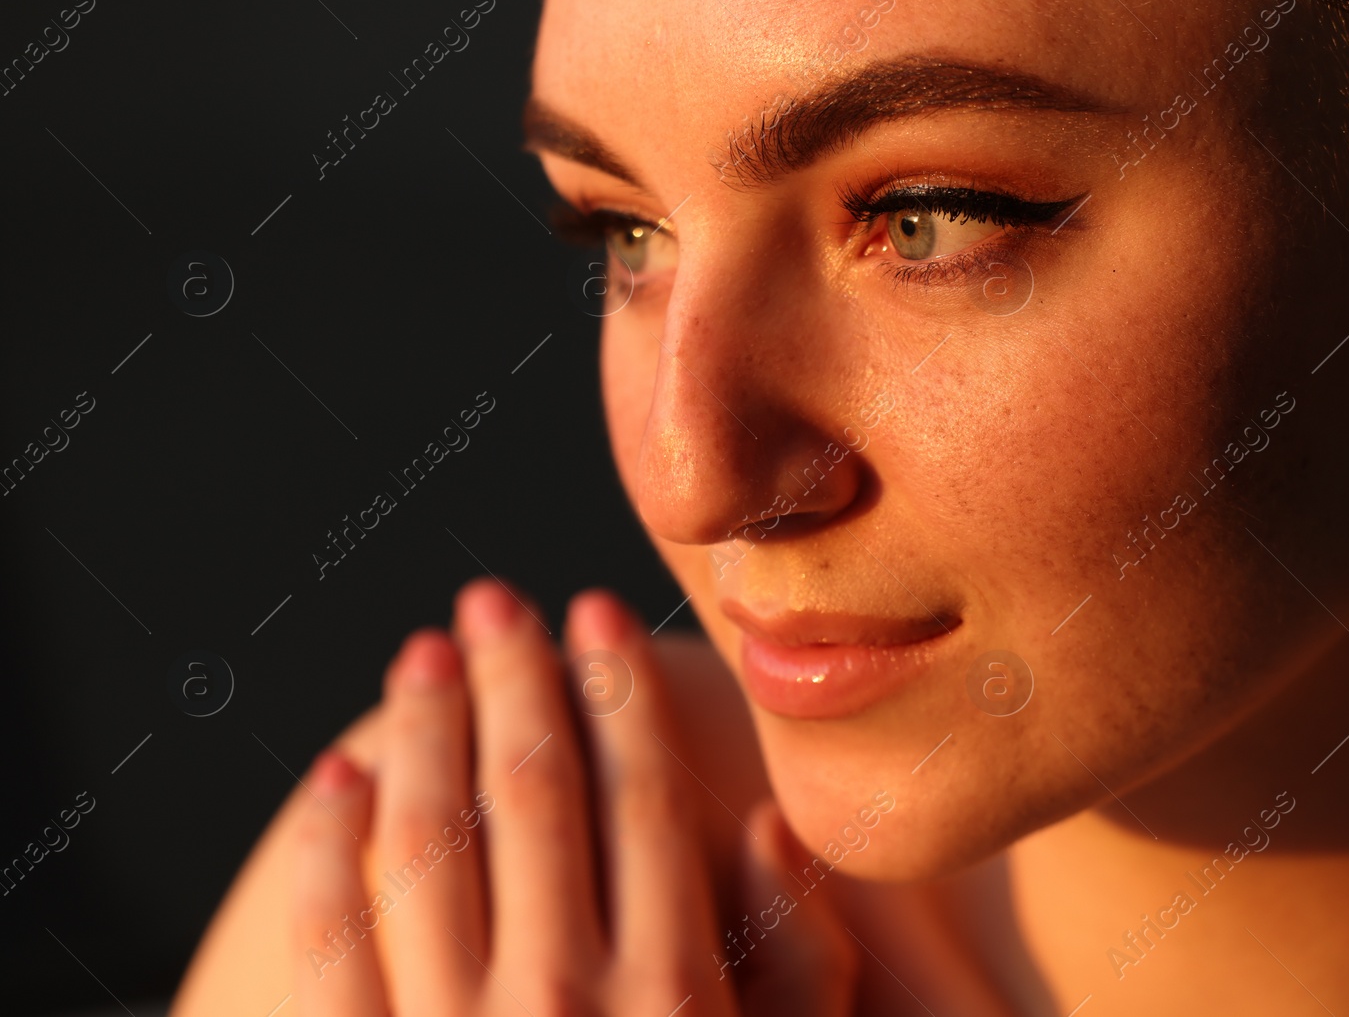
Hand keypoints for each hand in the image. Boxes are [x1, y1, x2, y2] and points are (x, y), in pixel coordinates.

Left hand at [288, 579, 858, 1015]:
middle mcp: (567, 1001)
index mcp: (676, 994)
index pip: (640, 800)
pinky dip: (326, 854)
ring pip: (430, 841)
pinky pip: (332, 946)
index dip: (618, 695)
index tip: (599, 618)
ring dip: (424, 732)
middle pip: (531, 796)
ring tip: (422, 654)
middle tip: (495, 599)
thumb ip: (796, 967)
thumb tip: (768, 824)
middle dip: (515, 680)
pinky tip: (335, 782)